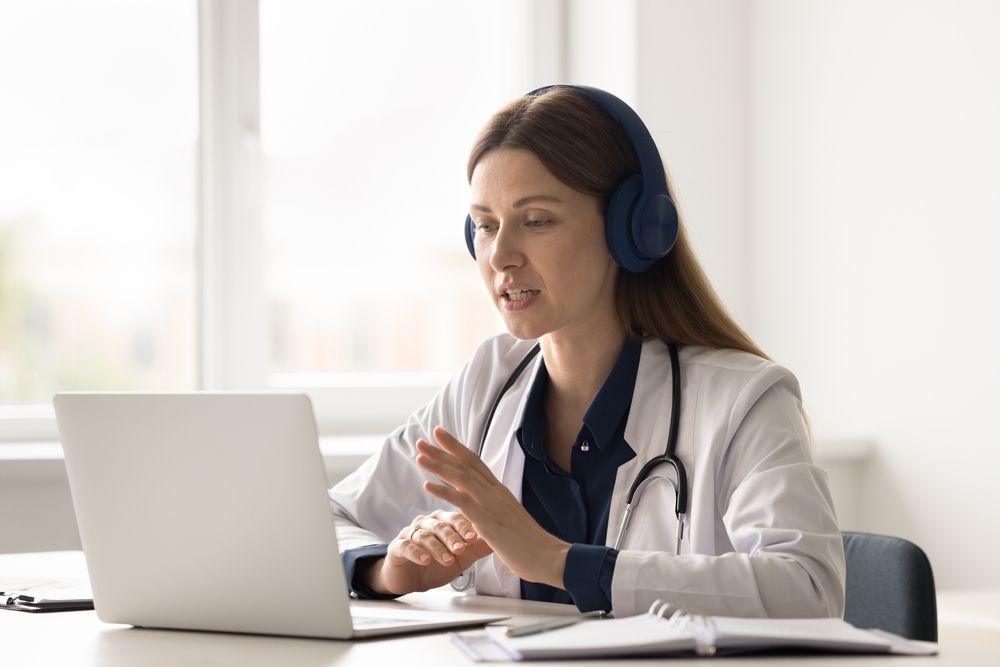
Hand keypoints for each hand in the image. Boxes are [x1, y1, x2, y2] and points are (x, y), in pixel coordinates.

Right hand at [366, 510, 492, 595]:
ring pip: (425, 536)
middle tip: (462, 549)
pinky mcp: (397, 546)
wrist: (411, 579)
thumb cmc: (437, 564)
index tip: (476, 538)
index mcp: (443, 521)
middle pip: (441, 525)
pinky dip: (417, 553)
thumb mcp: (461, 558)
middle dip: (453, 537)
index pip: (456, 519)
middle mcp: (427, 523)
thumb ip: (478, 548)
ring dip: (437, 548)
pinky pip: (406, 546)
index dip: (466, 527)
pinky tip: (425, 560)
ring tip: (447, 560)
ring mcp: (411, 533)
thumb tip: (500, 540)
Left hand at [415, 425, 569, 588]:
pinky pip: (461, 501)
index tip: (442, 437)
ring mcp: (491, 504)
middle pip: (466, 464)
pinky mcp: (487, 520)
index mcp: (500, 491)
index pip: (476, 463)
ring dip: (439, 465)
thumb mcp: (511, 520)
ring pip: (461, 477)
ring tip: (420, 456)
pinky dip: (443, 491)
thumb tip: (485, 512)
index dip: (458, 449)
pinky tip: (427, 485)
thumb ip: (497, 512)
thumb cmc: (532, 545)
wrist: (548, 556)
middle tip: (424, 438)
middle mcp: (495, 492)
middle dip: (444, 450)